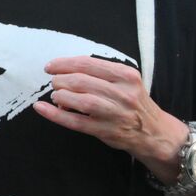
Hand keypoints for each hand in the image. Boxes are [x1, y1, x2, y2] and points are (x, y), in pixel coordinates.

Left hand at [34, 56, 187, 184]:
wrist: (154, 132)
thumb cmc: (133, 103)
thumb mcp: (126, 81)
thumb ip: (101, 73)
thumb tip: (65, 68)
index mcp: (127, 75)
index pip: (88, 63)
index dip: (64, 63)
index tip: (50, 66)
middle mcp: (123, 93)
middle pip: (81, 81)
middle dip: (60, 80)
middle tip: (55, 83)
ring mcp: (115, 113)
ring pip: (80, 100)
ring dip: (60, 95)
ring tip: (56, 96)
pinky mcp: (105, 130)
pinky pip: (75, 122)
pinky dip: (55, 114)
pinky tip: (41, 108)